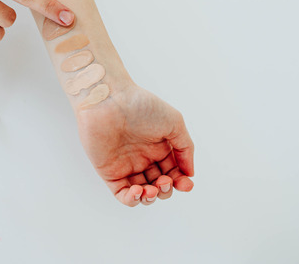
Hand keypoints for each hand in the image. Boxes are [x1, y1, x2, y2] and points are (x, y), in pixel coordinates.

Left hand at [76, 84, 194, 206]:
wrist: (109, 100)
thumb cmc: (141, 106)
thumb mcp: (174, 123)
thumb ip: (185, 148)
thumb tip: (190, 173)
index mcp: (158, 147)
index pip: (173, 172)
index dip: (181, 182)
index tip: (186, 184)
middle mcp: (143, 157)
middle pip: (158, 185)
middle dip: (166, 190)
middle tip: (165, 182)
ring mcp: (125, 165)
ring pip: (142, 193)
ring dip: (150, 198)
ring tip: (152, 190)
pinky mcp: (109, 171)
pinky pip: (121, 193)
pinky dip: (132, 199)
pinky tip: (139, 192)